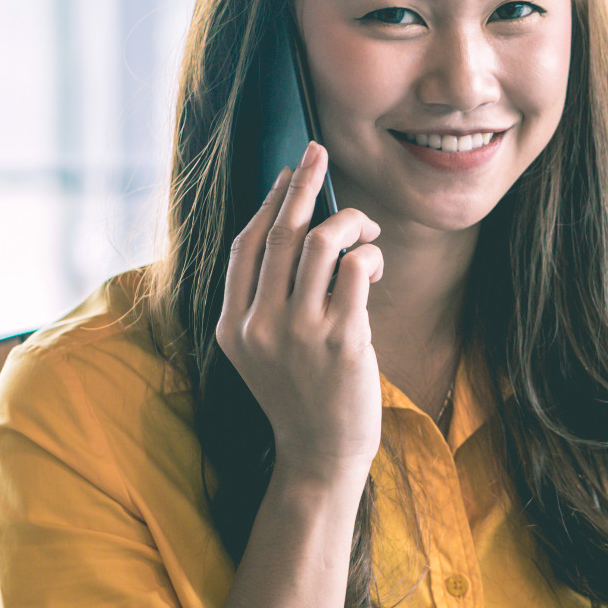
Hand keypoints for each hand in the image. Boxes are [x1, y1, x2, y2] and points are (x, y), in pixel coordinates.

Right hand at [218, 142, 386, 489]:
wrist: (320, 455)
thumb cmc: (300, 396)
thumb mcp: (261, 351)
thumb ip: (264, 301)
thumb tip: (292, 228)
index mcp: (233, 325)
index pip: (246, 245)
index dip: (269, 203)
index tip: (287, 174)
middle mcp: (260, 325)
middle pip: (282, 233)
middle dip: (303, 184)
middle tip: (318, 152)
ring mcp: (299, 333)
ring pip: (321, 242)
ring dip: (349, 221)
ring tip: (365, 228)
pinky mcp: (342, 341)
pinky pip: (357, 270)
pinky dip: (369, 255)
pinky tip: (374, 262)